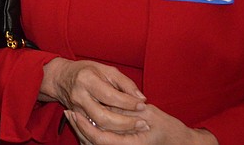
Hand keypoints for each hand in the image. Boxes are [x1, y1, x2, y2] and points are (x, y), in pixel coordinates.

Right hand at [40, 58, 147, 133]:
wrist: (61, 78)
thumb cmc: (87, 71)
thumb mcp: (106, 70)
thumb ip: (125, 83)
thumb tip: (141, 98)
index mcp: (86, 80)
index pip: (110, 96)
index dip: (128, 102)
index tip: (142, 105)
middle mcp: (79, 96)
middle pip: (103, 117)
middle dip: (125, 123)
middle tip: (142, 122)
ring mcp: (76, 109)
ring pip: (98, 127)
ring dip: (119, 130)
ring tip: (135, 127)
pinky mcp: (76, 118)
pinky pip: (94, 130)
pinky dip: (109, 132)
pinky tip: (121, 131)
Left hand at [64, 103, 218, 144]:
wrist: (175, 140)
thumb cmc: (165, 126)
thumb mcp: (146, 113)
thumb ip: (125, 109)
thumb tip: (104, 103)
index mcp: (130, 144)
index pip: (99, 139)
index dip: (85, 126)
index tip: (75, 111)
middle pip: (92, 143)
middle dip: (79, 128)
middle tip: (68, 111)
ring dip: (81, 130)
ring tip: (72, 113)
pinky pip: (99, 144)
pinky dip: (88, 134)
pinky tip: (82, 120)